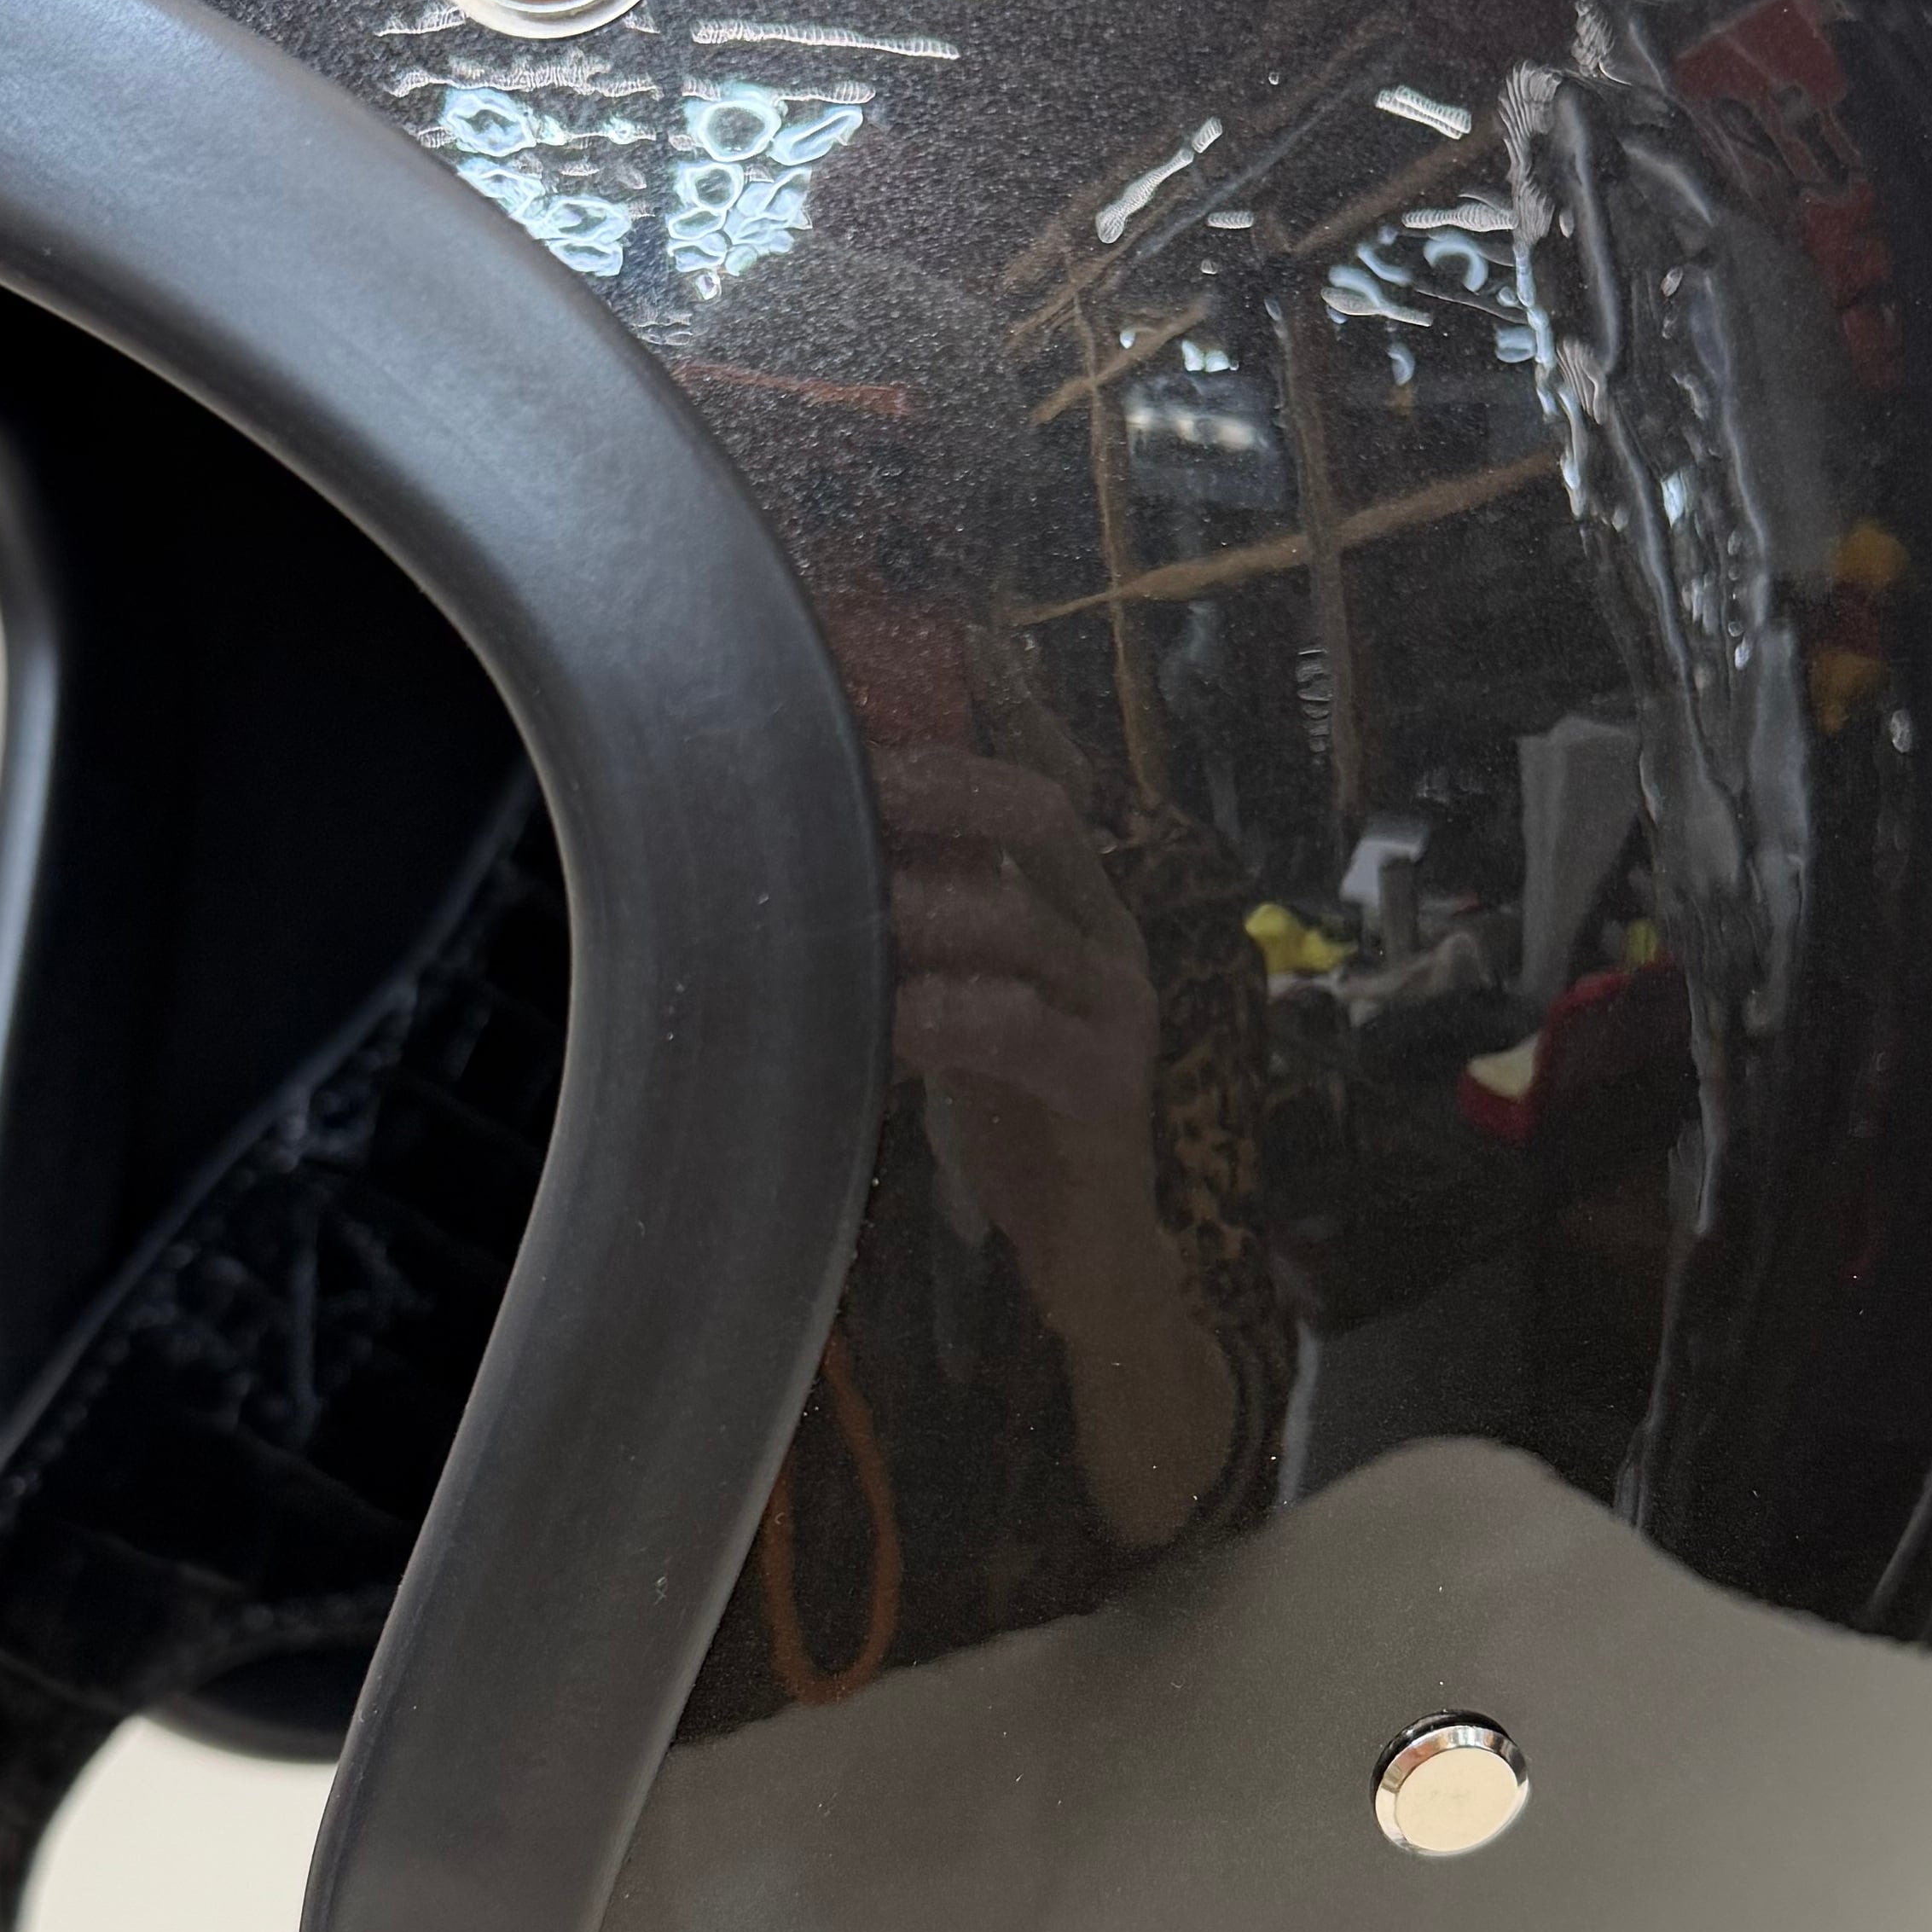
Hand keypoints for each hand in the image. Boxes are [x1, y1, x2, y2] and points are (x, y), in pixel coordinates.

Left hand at [872, 744, 1237, 1548]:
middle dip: (939, 789)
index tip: (913, 676)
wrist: (1092, 1255)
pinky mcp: (1104, 1083)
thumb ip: (925, 935)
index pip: (1035, 788)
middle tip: (839, 782)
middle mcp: (1107, 936)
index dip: (988, 723)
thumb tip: (815, 866)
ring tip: (827, 904)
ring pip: (1016, 920)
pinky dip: (942, 1012)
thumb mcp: (963, 1004)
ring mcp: (1117, 1007)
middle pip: (1038, 819)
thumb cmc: (1017, 1122)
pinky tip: (879, 1018)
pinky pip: (1018, 1026)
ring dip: (913, 908)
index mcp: (1077, 907)